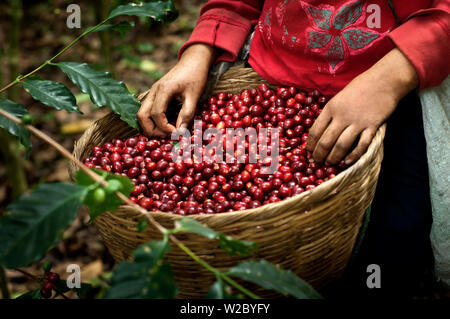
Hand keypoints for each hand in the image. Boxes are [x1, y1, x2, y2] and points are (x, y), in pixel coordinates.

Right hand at [137, 44, 215, 135]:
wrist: (193, 60)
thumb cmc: (195, 76)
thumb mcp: (194, 96)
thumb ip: (187, 114)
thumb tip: (180, 132)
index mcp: (163, 90)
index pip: (157, 114)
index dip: (165, 127)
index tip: (176, 133)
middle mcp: (153, 91)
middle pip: (142, 116)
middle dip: (152, 130)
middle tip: (167, 137)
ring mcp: (152, 92)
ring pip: (142, 113)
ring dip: (150, 126)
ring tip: (166, 132)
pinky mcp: (155, 94)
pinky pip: (147, 110)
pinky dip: (152, 120)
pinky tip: (165, 125)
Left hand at [306, 48, 418, 164]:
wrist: (385, 79)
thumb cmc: (361, 86)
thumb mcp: (339, 96)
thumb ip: (332, 112)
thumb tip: (322, 129)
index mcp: (330, 108)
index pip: (315, 131)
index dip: (310, 144)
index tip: (309, 152)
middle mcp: (341, 116)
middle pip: (325, 141)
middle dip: (319, 155)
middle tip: (318, 161)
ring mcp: (357, 122)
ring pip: (341, 146)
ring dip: (333, 158)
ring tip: (330, 163)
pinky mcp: (372, 126)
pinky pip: (361, 145)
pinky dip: (354, 155)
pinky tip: (348, 161)